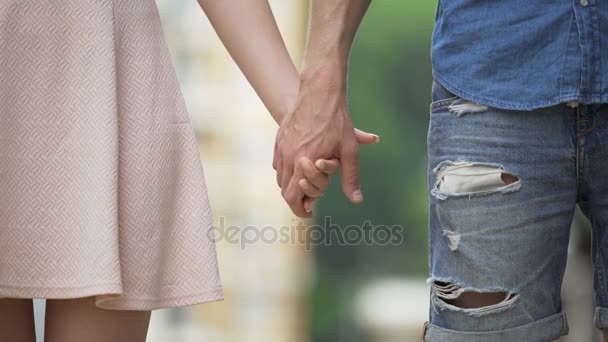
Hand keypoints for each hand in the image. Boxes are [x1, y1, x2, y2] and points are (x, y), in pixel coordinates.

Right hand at [273, 62, 377, 216]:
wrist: (320, 93)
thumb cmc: (338, 121)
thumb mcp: (349, 150)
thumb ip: (351, 177)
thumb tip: (357, 200)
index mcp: (306, 162)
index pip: (293, 197)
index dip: (300, 209)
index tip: (309, 212)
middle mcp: (290, 157)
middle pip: (284, 191)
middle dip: (296, 200)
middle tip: (308, 204)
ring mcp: (282, 147)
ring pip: (280, 178)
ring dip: (291, 185)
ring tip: (305, 186)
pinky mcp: (279, 139)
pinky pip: (278, 163)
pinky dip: (286, 171)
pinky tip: (299, 167)